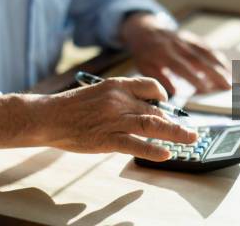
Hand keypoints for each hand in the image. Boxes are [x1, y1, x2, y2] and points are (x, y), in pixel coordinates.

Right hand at [40, 77, 196, 160]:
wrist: (48, 116)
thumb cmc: (72, 107)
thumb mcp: (99, 92)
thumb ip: (120, 98)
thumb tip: (143, 108)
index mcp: (117, 85)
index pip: (150, 86)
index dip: (163, 95)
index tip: (167, 104)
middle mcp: (120, 100)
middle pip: (156, 109)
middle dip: (175, 121)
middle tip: (190, 130)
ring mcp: (114, 120)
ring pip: (152, 125)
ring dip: (176, 133)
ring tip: (191, 139)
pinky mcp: (107, 139)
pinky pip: (135, 145)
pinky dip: (153, 150)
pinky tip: (166, 154)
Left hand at [120, 13, 230, 94]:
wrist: (145, 29)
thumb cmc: (145, 52)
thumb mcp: (145, 66)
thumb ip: (160, 78)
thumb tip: (175, 93)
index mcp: (163, 53)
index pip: (181, 66)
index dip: (193, 78)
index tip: (206, 89)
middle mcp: (177, 45)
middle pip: (198, 59)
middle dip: (214, 73)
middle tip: (227, 86)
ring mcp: (186, 40)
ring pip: (206, 52)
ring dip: (220, 66)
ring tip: (231, 79)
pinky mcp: (192, 38)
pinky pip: (207, 47)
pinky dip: (218, 58)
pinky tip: (227, 68)